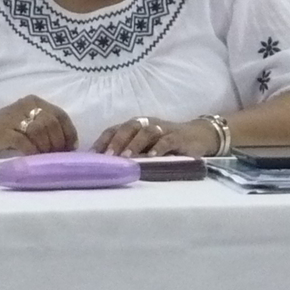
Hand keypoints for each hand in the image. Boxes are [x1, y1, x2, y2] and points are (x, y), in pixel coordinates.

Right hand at [0, 95, 77, 156]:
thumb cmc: (2, 132)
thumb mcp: (26, 124)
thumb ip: (44, 129)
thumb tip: (66, 145)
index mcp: (33, 102)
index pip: (60, 114)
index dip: (69, 132)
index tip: (70, 147)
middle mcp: (26, 105)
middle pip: (52, 123)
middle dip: (58, 142)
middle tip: (57, 156)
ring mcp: (15, 117)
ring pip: (41, 132)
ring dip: (46, 148)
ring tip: (44, 157)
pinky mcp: (5, 131)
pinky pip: (26, 143)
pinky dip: (32, 152)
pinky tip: (32, 158)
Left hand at [92, 116, 219, 157]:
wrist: (198, 136)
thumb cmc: (164, 144)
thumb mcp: (144, 146)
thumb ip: (127, 151)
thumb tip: (103, 165)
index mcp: (134, 126)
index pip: (114, 129)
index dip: (102, 141)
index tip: (91, 155)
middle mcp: (146, 123)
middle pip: (127, 128)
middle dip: (116, 142)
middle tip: (108, 156)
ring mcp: (162, 129)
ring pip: (145, 132)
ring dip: (134, 144)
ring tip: (126, 158)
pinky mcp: (178, 137)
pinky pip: (167, 140)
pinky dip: (159, 148)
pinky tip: (152, 157)